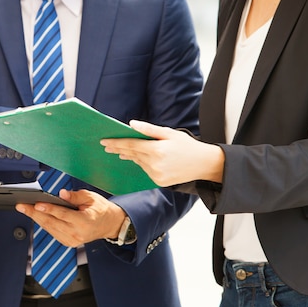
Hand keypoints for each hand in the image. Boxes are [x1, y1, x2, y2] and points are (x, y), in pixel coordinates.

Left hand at [15, 189, 125, 247]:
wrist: (109, 224)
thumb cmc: (100, 210)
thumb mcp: (91, 197)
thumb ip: (75, 196)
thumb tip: (61, 194)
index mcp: (85, 222)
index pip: (63, 215)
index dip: (48, 209)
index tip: (36, 204)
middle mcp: (78, 234)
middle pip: (52, 223)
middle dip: (34, 213)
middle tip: (21, 206)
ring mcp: (72, 240)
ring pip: (49, 228)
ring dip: (36, 218)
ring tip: (24, 209)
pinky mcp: (68, 242)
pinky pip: (52, 232)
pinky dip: (43, 223)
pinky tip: (36, 215)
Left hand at [101, 120, 224, 185]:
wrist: (203, 164)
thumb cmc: (187, 145)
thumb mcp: (169, 133)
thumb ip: (149, 130)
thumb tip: (131, 124)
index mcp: (157, 150)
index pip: (131, 145)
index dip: (116, 142)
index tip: (104, 141)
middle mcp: (155, 164)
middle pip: (132, 154)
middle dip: (119, 149)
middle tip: (107, 146)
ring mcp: (156, 175)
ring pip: (138, 163)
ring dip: (130, 156)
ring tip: (120, 151)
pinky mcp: (158, 182)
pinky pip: (146, 170)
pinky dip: (142, 163)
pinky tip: (140, 158)